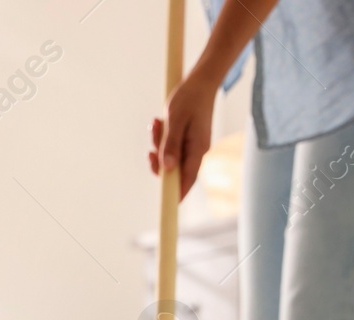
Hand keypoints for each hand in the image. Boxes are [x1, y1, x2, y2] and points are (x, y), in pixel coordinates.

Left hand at [149, 70, 218, 200]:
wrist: (201, 80)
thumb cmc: (189, 98)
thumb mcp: (175, 120)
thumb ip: (170, 144)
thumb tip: (166, 168)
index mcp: (197, 150)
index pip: (186, 181)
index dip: (176, 195)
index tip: (166, 204)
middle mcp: (196, 152)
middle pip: (174, 171)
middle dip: (159, 161)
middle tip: (152, 143)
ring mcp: (192, 146)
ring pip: (169, 157)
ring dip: (158, 145)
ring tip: (156, 124)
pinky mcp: (187, 139)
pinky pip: (170, 146)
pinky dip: (162, 138)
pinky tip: (159, 123)